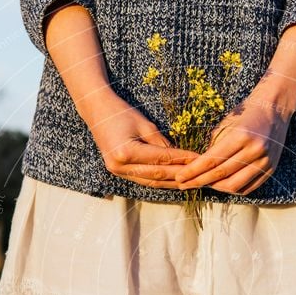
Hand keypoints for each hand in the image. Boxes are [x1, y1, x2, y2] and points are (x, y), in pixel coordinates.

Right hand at [81, 90, 198, 188]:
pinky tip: (173, 181)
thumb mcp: (145, 124)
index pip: (161, 159)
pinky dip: (159, 181)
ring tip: (190, 182)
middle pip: (156, 175)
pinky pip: (143, 180)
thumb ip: (162, 143)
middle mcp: (120, 166)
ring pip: (150, 182)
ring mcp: (117, 171)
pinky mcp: (118, 172)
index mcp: (126, 152)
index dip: (181, 160)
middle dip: (179, 175)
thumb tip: (181, 158)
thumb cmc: (121, 112)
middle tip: (199, 174)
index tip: (199, 159)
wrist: (96, 111)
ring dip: (171, 183)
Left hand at [174, 82, 292, 195]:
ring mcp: (265, 162)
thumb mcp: (225, 125)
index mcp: (241, 135)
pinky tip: (221, 186)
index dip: (193, 172)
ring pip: (234, 185)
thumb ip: (213, 147)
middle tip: (184, 185)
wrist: (274, 109)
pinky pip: (248, 188)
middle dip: (199, 182)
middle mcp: (255, 150)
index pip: (211, 160)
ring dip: (215, 188)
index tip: (180, 177)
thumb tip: (198, 169)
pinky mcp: (271, 170)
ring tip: (203, 184)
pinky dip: (232, 189)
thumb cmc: (245, 114)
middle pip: (221, 175)